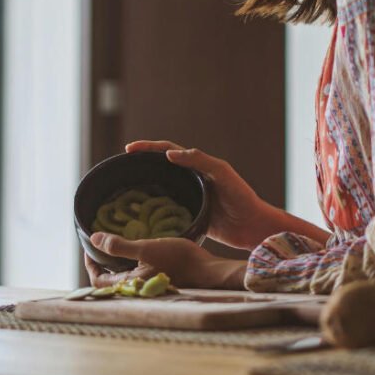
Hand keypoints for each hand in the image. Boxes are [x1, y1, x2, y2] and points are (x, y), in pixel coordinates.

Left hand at [84, 232, 245, 288]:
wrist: (207, 271)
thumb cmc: (179, 259)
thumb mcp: (147, 248)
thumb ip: (119, 246)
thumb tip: (93, 239)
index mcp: (129, 285)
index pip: (98, 280)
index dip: (90, 264)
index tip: (90, 247)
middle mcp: (136, 290)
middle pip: (109, 281)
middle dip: (102, 264)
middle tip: (101, 245)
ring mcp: (147, 288)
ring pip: (123, 278)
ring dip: (116, 264)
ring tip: (117, 246)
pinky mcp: (157, 283)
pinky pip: (136, 275)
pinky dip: (130, 265)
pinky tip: (138, 252)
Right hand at [125, 140, 276, 249]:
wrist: (253, 227)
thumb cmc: (242, 197)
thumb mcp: (223, 174)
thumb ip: (200, 161)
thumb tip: (169, 154)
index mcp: (198, 166)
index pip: (168, 151)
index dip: (149, 147)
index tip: (128, 149)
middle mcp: (192, 180)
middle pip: (161, 169)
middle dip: (141, 166)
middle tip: (120, 170)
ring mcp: (190, 199)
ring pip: (162, 191)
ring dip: (144, 189)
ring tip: (123, 194)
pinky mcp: (191, 217)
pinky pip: (167, 213)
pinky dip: (153, 213)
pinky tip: (139, 219)